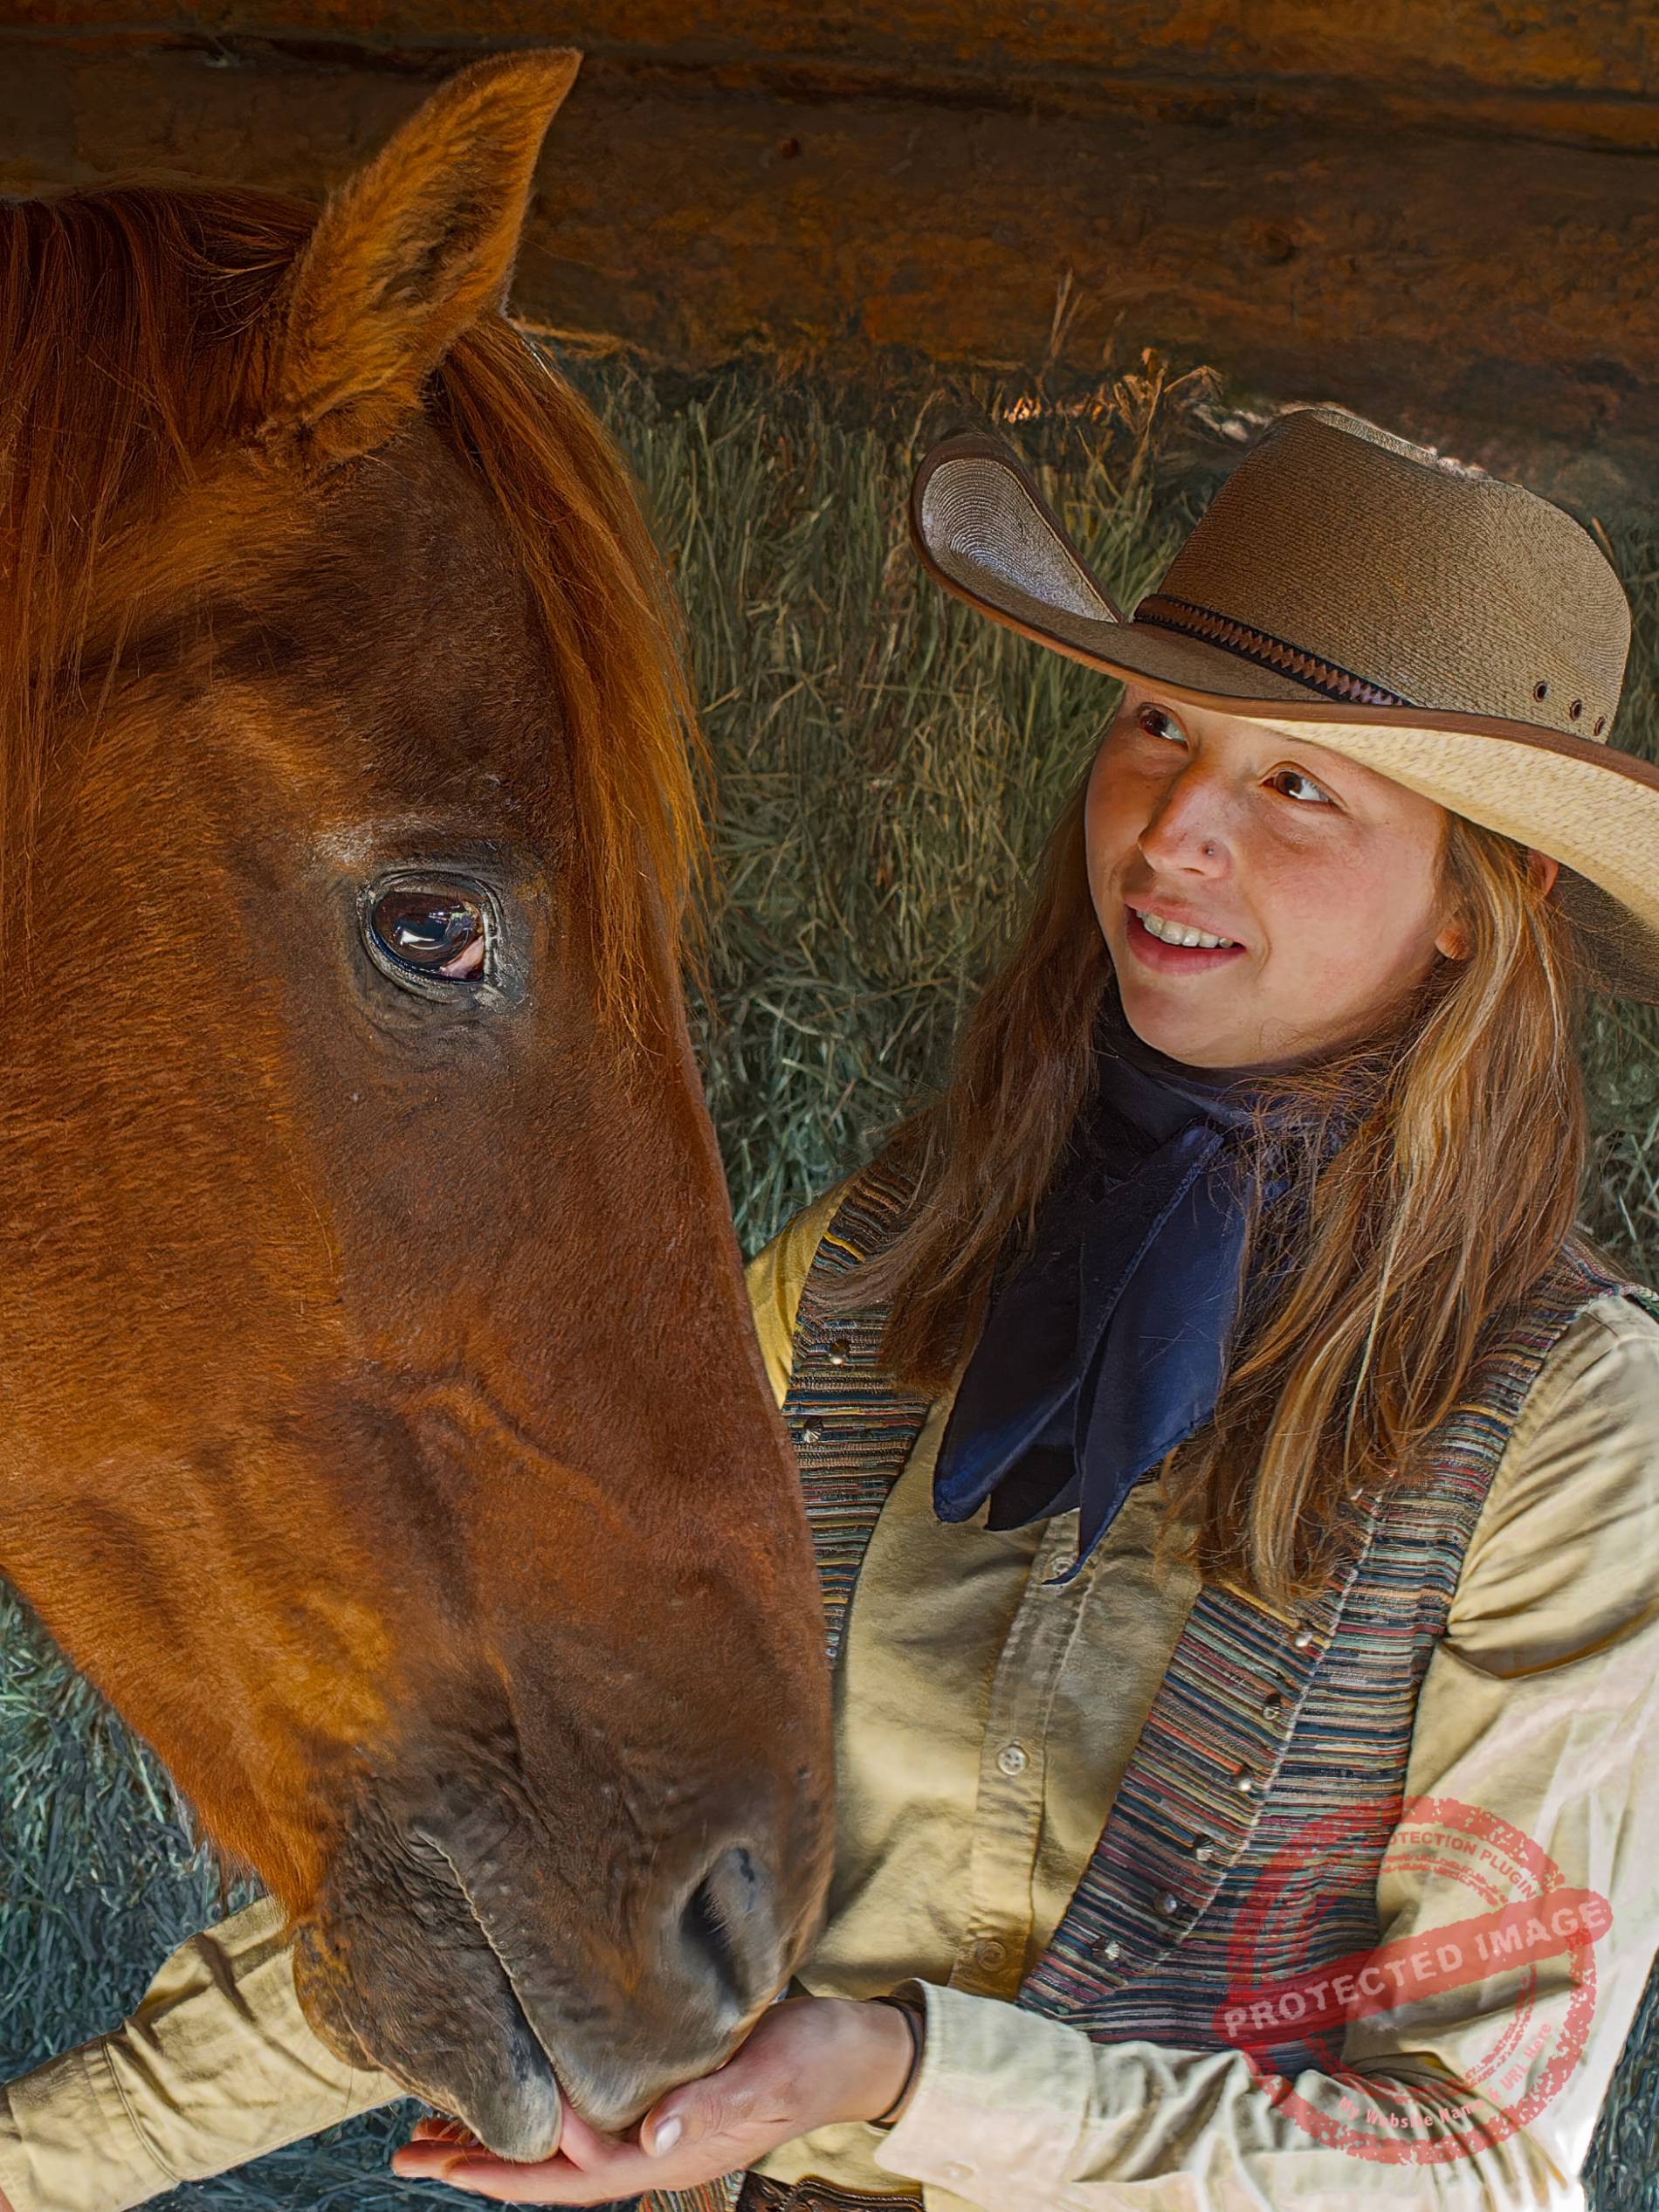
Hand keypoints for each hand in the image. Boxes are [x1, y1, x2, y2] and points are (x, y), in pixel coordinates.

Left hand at [391, 1994, 918, 2202]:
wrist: (855, 2049)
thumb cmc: (813, 2058)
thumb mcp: (770, 2077)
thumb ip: (712, 2107)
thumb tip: (653, 2143)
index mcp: (669, 2154)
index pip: (578, 2173)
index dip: (524, 2161)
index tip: (471, 2136)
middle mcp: (650, 2147)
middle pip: (549, 2173)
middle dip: (479, 2166)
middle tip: (406, 2157)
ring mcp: (651, 2125)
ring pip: (556, 2149)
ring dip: (495, 2141)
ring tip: (428, 2135)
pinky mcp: (656, 2092)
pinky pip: (580, 2115)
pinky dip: (535, 2108)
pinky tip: (511, 2087)